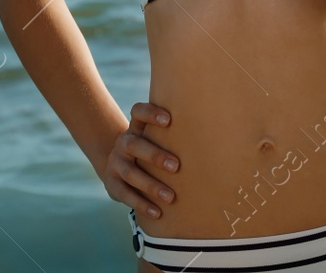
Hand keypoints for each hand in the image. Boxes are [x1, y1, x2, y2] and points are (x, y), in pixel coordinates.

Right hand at [101, 102, 179, 218]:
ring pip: (130, 172)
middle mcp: (124, 142)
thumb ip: (174, 136)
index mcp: (136, 128)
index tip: (169, 120)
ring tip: (171, 197)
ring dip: (151, 185)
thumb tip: (214, 140)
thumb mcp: (155, 139)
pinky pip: (125, 194)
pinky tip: (157, 212)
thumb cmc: (150, 152)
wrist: (119, 168)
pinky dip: (141, 204)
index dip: (150, 113)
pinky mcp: (111, 183)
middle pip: (134, 144)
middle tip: (176, 166)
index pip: (138, 112)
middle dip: (155, 155)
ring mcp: (116, 162)